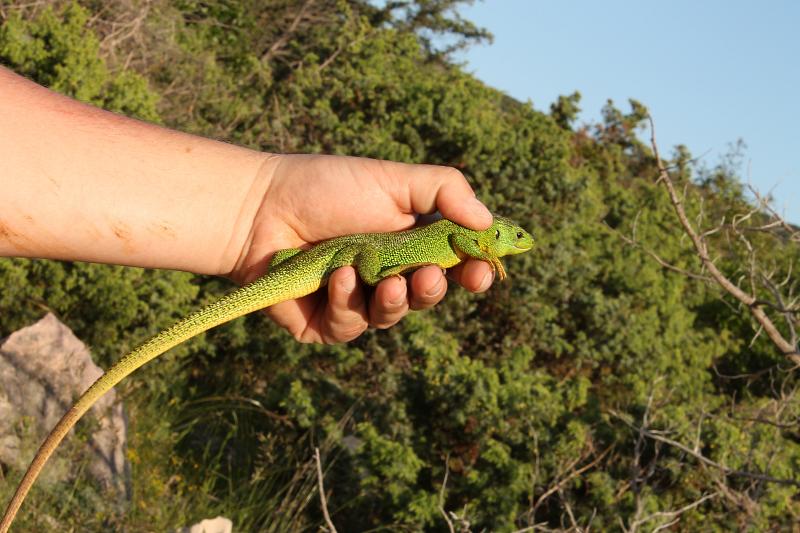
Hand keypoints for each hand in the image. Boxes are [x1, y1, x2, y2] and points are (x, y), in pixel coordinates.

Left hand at [231, 154, 494, 342]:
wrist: (260, 206)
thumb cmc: (326, 188)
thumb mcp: (393, 179)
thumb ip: (444, 191)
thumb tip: (488, 222)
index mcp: (409, 242)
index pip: (453, 265)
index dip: (472, 272)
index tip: (482, 271)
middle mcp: (387, 275)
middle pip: (426, 297)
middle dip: (432, 291)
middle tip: (427, 277)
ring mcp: (356, 301)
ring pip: (391, 317)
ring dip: (392, 301)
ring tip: (384, 280)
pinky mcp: (324, 323)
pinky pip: (349, 327)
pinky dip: (347, 303)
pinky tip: (336, 279)